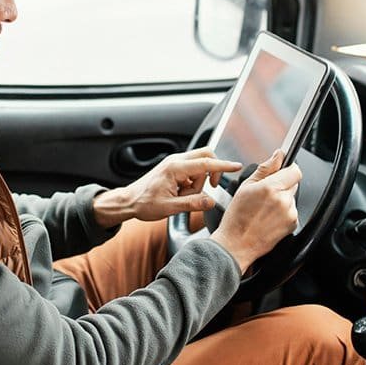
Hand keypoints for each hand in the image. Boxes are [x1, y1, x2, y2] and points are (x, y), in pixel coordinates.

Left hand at [93, 148, 241, 227]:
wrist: (129, 201)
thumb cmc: (144, 204)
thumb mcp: (169, 208)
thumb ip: (192, 204)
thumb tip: (210, 201)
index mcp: (175, 168)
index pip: (206, 164)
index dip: (223, 166)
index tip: (236, 166)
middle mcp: (175, 161)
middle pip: (205, 156)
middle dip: (212, 171)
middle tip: (210, 187)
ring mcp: (174, 163)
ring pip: (200, 165)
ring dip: (199, 181)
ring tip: (183, 196)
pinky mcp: (174, 168)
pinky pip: (192, 171)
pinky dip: (192, 182)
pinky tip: (181, 194)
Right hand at [209, 150, 300, 274]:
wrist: (237, 244)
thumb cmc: (237, 218)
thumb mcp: (245, 187)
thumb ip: (265, 168)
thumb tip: (278, 155)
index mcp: (271, 188)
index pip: (295, 170)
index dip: (288, 169)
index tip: (282, 171)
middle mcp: (283, 200)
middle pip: (294, 183)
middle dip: (283, 184)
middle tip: (266, 194)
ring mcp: (290, 213)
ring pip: (292, 197)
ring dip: (283, 199)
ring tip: (265, 209)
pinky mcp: (293, 224)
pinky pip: (292, 211)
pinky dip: (284, 212)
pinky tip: (269, 218)